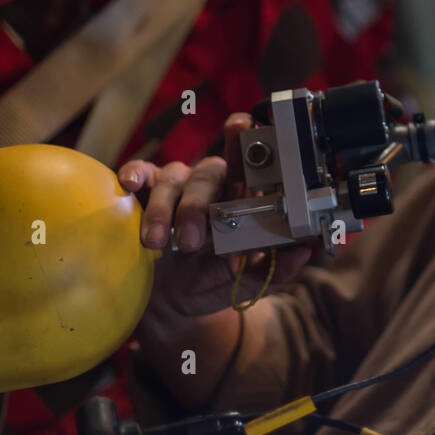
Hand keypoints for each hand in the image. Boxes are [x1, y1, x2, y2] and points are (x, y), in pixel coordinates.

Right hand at [118, 112, 312, 317]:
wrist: (169, 303)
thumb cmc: (212, 281)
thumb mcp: (247, 282)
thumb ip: (275, 268)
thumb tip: (304, 253)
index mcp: (241, 197)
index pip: (249, 162)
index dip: (247, 145)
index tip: (243, 131)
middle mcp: (210, 185)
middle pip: (208, 173)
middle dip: (197, 207)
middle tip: (192, 242)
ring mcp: (177, 187)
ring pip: (173, 178)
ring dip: (165, 211)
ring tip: (158, 243)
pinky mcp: (145, 194)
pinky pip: (140, 174)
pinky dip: (134, 174)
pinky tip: (131, 186)